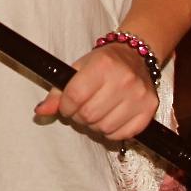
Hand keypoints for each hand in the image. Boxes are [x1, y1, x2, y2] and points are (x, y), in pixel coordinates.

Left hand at [33, 42, 158, 140]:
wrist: (135, 56)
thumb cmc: (103, 63)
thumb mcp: (77, 69)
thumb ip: (57, 92)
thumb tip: (40, 112)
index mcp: (103, 65)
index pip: (74, 97)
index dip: (66, 106)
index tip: (68, 105)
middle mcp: (124, 79)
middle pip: (89, 115)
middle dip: (79, 116)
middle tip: (83, 108)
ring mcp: (139, 95)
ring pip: (104, 128)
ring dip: (95, 125)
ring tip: (98, 112)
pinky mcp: (150, 109)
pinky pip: (122, 134)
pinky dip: (112, 131)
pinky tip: (112, 117)